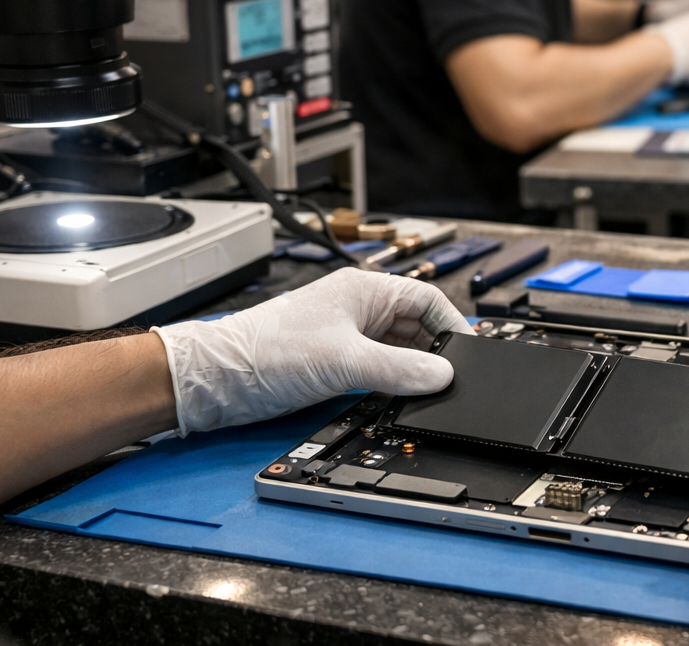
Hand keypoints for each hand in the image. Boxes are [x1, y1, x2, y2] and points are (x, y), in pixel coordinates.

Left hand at [153, 268, 474, 435]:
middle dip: (435, 352)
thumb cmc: (265, 351)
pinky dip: (392, 383)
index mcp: (365, 290)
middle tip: (451, 380)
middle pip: (416, 326)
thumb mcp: (345, 360)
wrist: (218, 380)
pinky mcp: (335, 363)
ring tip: (425, 393)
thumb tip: (444, 374)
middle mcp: (359, 309)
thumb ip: (400, 368)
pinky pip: (379, 369)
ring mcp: (347, 337)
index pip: (427, 300)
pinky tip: (398, 398)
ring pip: (398, 350)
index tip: (470, 355)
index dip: (452, 325)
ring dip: (412, 371)